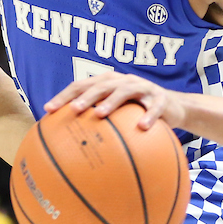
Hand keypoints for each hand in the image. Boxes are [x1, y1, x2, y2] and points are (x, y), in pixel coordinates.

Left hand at [43, 71, 185, 129]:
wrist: (173, 107)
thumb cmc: (135, 111)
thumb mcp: (116, 113)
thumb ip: (94, 120)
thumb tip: (65, 142)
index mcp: (108, 82)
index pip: (81, 85)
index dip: (64, 96)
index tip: (48, 110)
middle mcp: (123, 81)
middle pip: (100, 85)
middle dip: (85, 96)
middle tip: (73, 109)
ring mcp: (142, 88)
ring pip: (125, 91)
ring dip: (111, 102)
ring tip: (100, 114)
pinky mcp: (160, 99)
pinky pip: (154, 107)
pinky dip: (148, 116)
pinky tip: (141, 128)